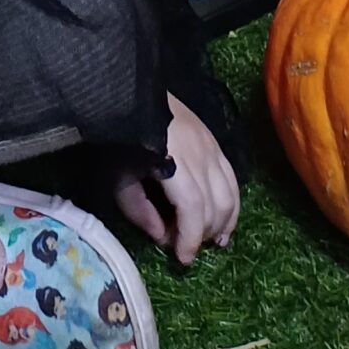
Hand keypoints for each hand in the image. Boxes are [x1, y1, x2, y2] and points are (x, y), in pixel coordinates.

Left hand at [111, 94, 240, 268]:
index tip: (182, 259)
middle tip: (188, 248)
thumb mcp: (116, 174)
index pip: (193, 209)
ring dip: (225, 222)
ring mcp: (210, 144)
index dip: (191, 238)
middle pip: (215, 204)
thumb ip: (138, 208)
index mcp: (173, 161)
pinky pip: (232, 177)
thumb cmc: (116, 134)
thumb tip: (163, 236)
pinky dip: (233, 202)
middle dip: (204, 233)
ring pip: (230, 193)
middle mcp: (199, 153)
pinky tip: (226, 219)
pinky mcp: (213, 139)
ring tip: (215, 241)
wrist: (126, 90)